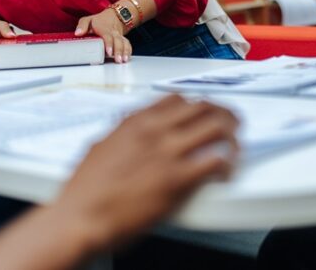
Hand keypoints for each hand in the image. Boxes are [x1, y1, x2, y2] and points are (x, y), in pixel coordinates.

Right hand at [55, 95, 238, 249]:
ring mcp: (168, 153)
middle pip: (204, 107)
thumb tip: (126, 130)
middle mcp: (155, 131)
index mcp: (136, 122)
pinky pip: (216, 161)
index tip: (204, 112)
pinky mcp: (178, 179)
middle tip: (232, 124)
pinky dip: (228, 164)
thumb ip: (120, 134)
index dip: (197, 105)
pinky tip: (226, 171)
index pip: (178, 99)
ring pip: (217, 127)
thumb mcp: (100, 146)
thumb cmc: (84, 189)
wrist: (80, 216)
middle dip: (223, 114)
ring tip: (236, 145)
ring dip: (232, 135)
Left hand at [75, 9, 131, 63]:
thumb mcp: (88, 20)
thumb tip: (77, 33)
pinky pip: (128, 44)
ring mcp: (119, 36)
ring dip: (125, 52)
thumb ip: (82, 26)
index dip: (109, 44)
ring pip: (124, 43)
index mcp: (104, 28)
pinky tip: (127, 58)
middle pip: (118, 41)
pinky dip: (128, 51)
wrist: (113, 16)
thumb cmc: (98, 21)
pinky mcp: (123, 39)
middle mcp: (113, 33)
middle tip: (118, 60)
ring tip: (123, 61)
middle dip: (118, 51)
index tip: (109, 52)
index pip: (107, 36)